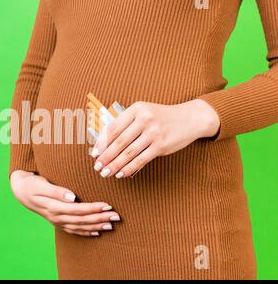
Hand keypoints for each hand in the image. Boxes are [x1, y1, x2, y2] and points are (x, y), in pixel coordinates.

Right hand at [10, 170, 120, 235]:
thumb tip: (72, 197)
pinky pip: (73, 230)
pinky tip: (96, 232)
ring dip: (96, 226)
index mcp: (53, 207)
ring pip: (79, 226)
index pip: (77, 210)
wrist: (21, 190)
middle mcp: (56, 216)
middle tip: (116, 216)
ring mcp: (57, 221)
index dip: (93, 208)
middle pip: (82, 220)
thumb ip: (56, 191)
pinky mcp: (57, 221)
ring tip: (111, 225)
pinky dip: (85, 232)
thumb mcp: (41, 184)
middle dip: (100, 218)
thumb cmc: (32, 184)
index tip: (107, 205)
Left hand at [91, 99, 219, 177]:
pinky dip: (129, 168)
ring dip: (115, 165)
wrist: (190, 118)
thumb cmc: (161, 117)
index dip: (102, 143)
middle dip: (105, 156)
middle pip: (119, 142)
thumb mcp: (144, 112)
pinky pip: (141, 159)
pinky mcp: (161, 145)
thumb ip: (127, 123)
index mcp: (136, 109)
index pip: (113, 128)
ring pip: (128, 153)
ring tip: (106, 173)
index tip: (94, 154)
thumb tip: (105, 142)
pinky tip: (121, 174)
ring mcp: (154, 133)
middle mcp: (144, 119)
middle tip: (97, 166)